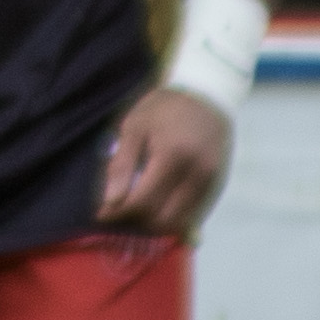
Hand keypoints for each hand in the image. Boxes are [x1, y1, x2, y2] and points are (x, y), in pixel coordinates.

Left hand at [99, 88, 233, 236]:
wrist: (206, 96)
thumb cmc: (164, 108)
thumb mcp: (134, 127)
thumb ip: (121, 165)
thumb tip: (110, 202)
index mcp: (172, 156)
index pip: (143, 202)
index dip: (119, 213)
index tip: (102, 213)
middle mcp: (196, 173)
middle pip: (162, 218)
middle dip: (137, 221)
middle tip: (119, 210)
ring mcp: (210, 181)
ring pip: (180, 222)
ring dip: (155, 223)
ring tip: (138, 208)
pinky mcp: (217, 185)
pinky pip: (194, 215)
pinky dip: (173, 217)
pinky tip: (158, 205)